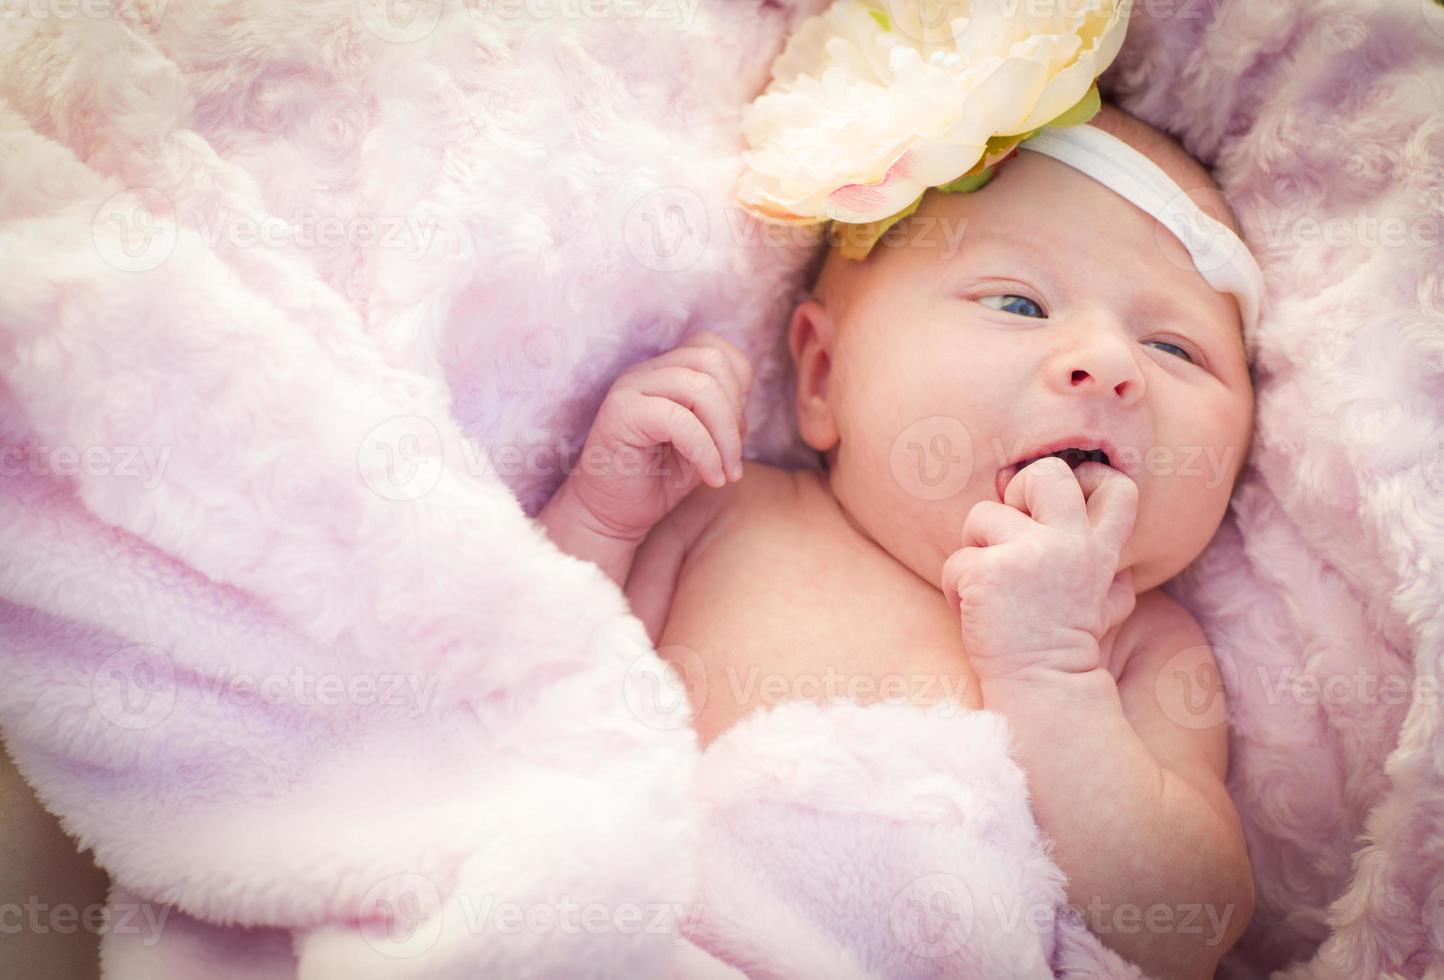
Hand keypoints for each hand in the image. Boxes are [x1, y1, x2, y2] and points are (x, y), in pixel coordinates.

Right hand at [564, 330, 751, 542]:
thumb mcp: (705, 443)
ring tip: (726, 471)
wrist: (611, 514)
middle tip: (733, 458)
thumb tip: (745, 410)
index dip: (739, 385)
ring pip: (699, 385)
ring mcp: (630, 387)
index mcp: (665, 371)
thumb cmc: (659, 480)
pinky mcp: (621, 413)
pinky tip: (711, 478)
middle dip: (735, 411)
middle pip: (710, 359)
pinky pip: (678, 419)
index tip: (737, 431)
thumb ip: (724, 417)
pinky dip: (705, 451)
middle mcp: (646, 371)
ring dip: (724, 434)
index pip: (714, 348)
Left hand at [939, 457, 1137, 679]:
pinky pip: (955, 561)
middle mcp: (1069, 545)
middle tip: (1011, 528)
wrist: (1042, 689)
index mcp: (1098, 552)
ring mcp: (1028, 555)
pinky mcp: (988, 573)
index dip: (1091, 479)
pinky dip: (954, 588)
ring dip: (975, 548)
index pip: (1119, 490)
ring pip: (982, 514)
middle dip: (1018, 488)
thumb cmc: (1062, 645)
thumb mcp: (1102, 601)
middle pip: (1045, 474)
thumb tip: (1106, 540)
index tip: (1069, 497)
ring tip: (988, 588)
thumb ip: (1104, 565)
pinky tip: (971, 612)